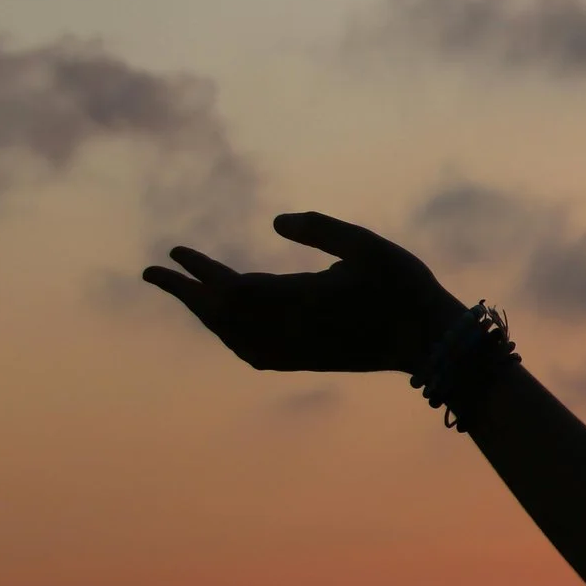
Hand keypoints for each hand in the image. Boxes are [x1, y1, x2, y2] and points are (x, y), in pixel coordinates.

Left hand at [143, 212, 464, 375]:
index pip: (230, 288)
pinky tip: (228, 327)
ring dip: (205, 315)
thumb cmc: (404, 287)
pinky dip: (228, 336)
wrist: (431, 342)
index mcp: (300, 301)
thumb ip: (320, 229)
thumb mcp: (367, 245)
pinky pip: (250, 352)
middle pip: (220, 316)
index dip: (199, 270)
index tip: (174, 252)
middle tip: (154, 272)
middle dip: (186, 293)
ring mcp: (295, 352)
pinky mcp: (305, 362)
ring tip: (189, 292)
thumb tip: (274, 222)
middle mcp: (289, 332)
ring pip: (231, 337)